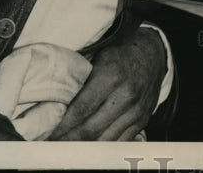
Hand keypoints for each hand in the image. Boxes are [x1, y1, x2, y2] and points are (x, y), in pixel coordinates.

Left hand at [48, 26, 166, 140]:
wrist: (152, 54)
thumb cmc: (119, 55)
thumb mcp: (98, 57)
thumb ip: (81, 80)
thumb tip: (55, 103)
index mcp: (111, 75)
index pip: (81, 109)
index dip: (63, 126)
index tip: (50, 135)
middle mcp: (126, 94)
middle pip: (91, 128)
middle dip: (69, 140)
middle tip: (54, 145)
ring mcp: (137, 109)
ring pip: (105, 139)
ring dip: (85, 147)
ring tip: (69, 148)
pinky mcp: (143, 119)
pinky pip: (120, 141)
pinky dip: (103, 146)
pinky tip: (90, 146)